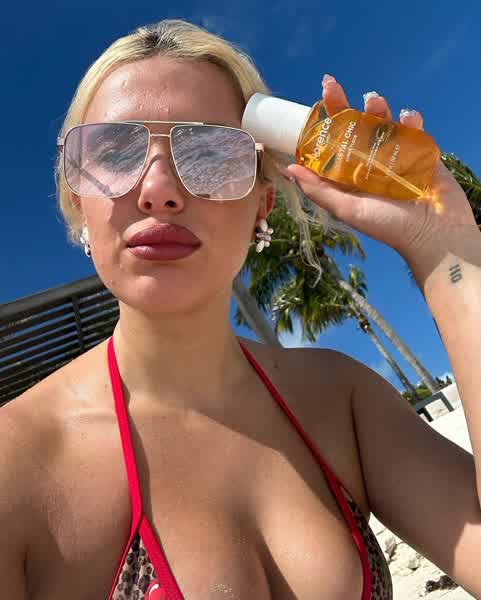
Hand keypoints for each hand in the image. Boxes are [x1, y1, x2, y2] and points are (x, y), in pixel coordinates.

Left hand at [286, 75, 477, 261]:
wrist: (433, 232)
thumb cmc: (388, 226)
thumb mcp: (347, 210)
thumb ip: (319, 190)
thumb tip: (288, 170)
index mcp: (348, 174)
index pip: (331, 143)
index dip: (321, 123)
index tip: (312, 103)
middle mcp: (368, 161)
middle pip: (352, 126)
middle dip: (342, 104)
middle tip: (331, 86)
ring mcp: (394, 153)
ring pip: (381, 121)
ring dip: (376, 107)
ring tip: (373, 102)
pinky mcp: (418, 149)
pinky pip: (412, 127)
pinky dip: (410, 118)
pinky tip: (408, 119)